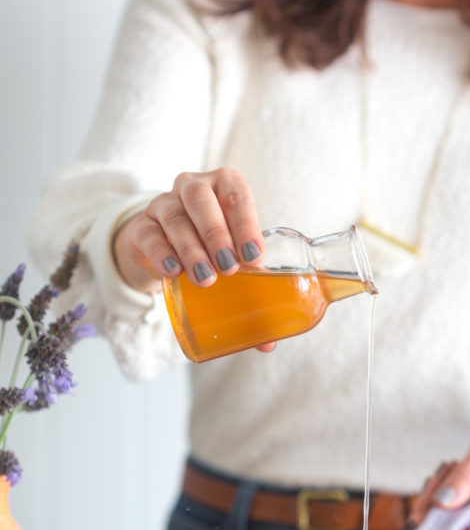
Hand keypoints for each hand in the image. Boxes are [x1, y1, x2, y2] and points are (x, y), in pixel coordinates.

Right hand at [113, 167, 274, 350]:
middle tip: (229, 269)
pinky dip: (162, 253)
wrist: (162, 248)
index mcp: (224, 187)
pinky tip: (173, 273)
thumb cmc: (210, 249)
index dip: (246, 222)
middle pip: (201, 200)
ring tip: (205, 278)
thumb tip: (268, 342)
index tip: (253, 255)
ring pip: (175, 217)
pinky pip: (149, 235)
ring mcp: (164, 204)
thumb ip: (251, 292)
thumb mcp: (231, 259)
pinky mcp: (142, 226)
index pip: (236, 194)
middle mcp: (193, 188)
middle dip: (217, 234)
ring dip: (192, 248)